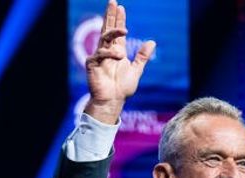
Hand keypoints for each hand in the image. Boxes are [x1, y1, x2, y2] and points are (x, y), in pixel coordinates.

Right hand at [83, 0, 155, 124]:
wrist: (112, 101)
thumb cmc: (122, 88)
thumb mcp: (136, 70)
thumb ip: (142, 57)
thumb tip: (152, 42)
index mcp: (117, 51)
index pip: (117, 32)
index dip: (118, 19)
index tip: (120, 7)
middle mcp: (107, 51)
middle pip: (107, 28)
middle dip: (110, 15)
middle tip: (113, 2)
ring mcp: (99, 57)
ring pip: (104, 38)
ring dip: (114, 31)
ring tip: (125, 30)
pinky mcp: (92, 64)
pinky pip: (99, 54)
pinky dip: (109, 53)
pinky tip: (118, 55)